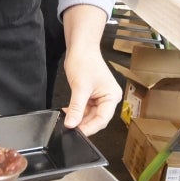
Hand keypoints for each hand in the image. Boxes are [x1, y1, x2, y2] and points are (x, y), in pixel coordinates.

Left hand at [60, 5, 121, 135]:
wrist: (80, 47)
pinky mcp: (91, 95)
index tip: (77, 133)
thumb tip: (71, 124)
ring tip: (67, 121)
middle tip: (69, 129)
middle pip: (96, 119)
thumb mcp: (80, 87)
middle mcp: (108, 98)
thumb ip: (76, 107)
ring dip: (78, 118)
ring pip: (89, 115)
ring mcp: (100, 97)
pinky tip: (67, 113)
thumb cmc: (85, 61)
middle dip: (83, 124)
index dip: (89, 128)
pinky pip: (84, 108)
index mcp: (112, 97)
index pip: (102, 119)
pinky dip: (76, 111)